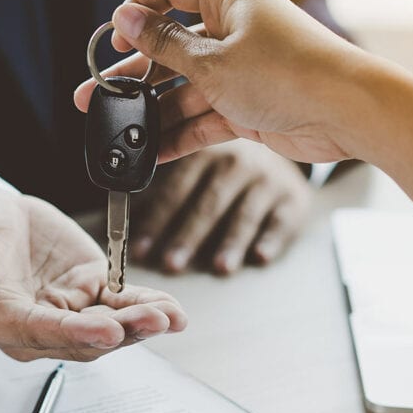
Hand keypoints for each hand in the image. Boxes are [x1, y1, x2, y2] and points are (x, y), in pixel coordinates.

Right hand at [0, 175, 186, 361]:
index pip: (30, 331)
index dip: (69, 332)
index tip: (104, 329)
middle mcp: (26, 325)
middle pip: (75, 339)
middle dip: (117, 333)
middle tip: (152, 320)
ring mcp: (59, 311)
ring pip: (103, 329)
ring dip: (138, 326)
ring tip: (170, 316)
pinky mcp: (84, 292)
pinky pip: (117, 306)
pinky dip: (144, 308)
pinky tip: (172, 311)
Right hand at [73, 0, 373, 164]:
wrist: (348, 113)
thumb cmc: (288, 73)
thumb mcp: (212, 59)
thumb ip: (164, 44)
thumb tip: (125, 17)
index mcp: (229, 0)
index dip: (139, 10)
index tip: (115, 39)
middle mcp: (233, 31)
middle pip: (170, 46)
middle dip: (133, 73)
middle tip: (94, 95)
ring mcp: (240, 71)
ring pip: (184, 88)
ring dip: (153, 110)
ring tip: (118, 131)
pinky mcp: (248, 107)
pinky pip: (203, 117)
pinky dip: (180, 133)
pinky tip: (152, 152)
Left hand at [131, 139, 310, 273]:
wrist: (286, 145)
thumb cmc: (229, 161)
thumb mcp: (200, 156)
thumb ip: (167, 177)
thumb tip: (118, 200)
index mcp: (204, 152)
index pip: (175, 189)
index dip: (156, 220)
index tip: (139, 249)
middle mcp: (237, 162)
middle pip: (207, 204)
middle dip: (187, 236)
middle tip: (171, 264)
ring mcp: (267, 180)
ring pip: (244, 213)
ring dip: (231, 241)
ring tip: (219, 267)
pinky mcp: (294, 197)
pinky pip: (281, 220)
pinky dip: (272, 239)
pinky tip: (260, 257)